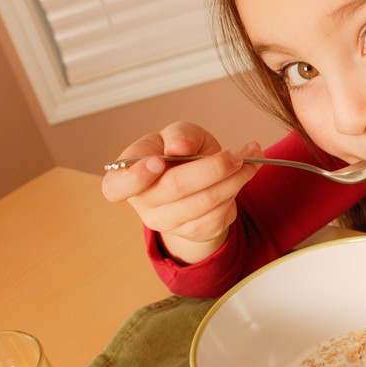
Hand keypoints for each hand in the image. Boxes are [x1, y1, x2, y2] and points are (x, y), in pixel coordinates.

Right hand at [101, 121, 260, 263]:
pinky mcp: (195, 232)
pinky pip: (221, 212)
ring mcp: (169, 222)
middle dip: (212, 167)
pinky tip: (245, 173)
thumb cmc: (179, 154)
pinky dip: (239, 188)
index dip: (135, 176)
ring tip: (248, 157)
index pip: (117, 186)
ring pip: (206, 201)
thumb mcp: (178, 134)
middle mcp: (143, 203)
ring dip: (235, 178)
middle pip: (176, 187)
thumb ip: (179, 134)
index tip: (157, 162)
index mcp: (126, 176)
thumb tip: (180, 147)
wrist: (198, 183)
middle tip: (235, 153)